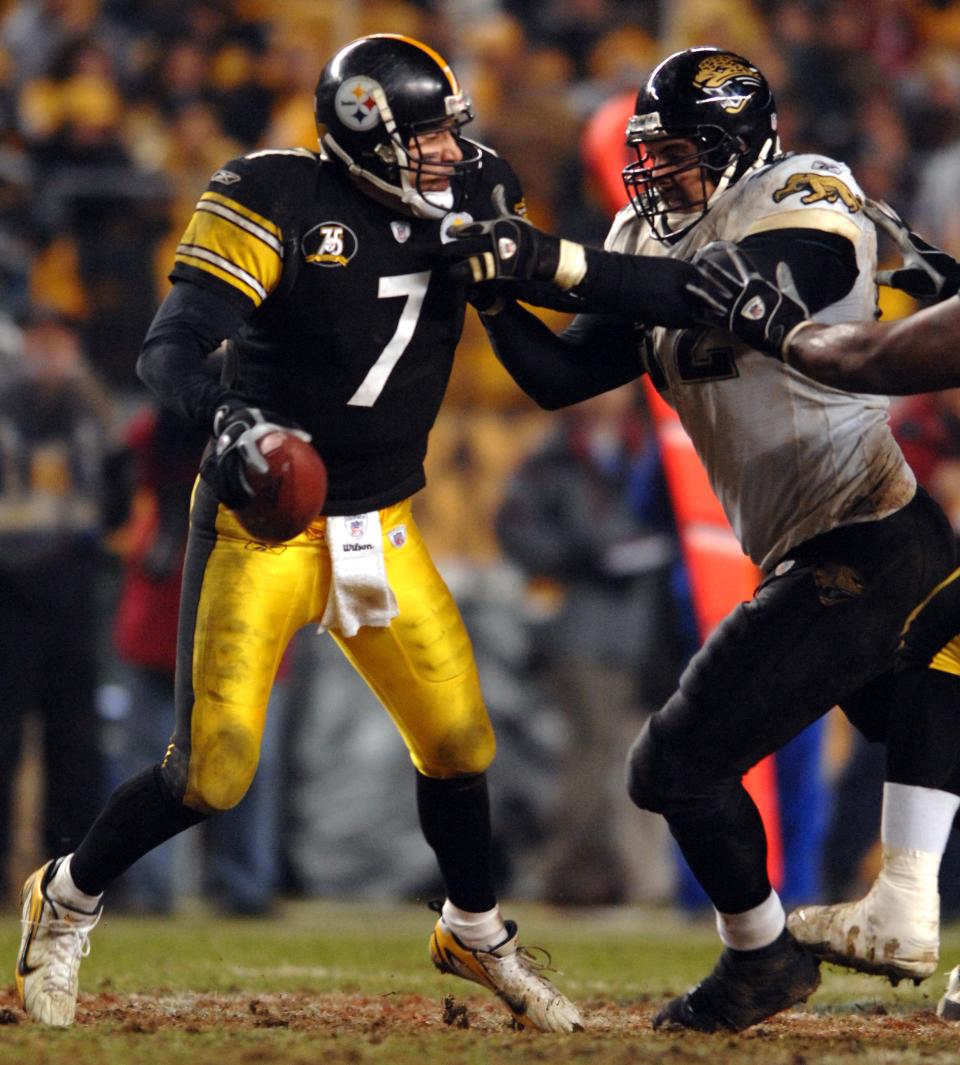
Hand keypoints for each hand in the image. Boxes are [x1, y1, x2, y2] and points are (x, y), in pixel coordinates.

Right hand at [201, 403, 310, 508]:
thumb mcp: (272, 419)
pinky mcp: (217, 462)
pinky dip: (224, 492)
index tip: (264, 471)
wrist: (229, 416)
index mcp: (245, 436)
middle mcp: (231, 447)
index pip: (248, 448)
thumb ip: (289, 428)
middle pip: (230, 466)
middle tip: (249, 497)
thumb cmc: (257, 419)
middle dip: (238, 482)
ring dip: (229, 491)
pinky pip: (219, 479)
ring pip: (222, 475)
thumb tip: (309, 438)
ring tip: (240, 506)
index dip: (255, 459)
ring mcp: (222, 455)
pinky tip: (233, 506)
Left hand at [443, 184, 586, 289]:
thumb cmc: (527, 236)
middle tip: (443, 251)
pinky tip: (463, 280)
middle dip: (453, 249)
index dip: (458, 231)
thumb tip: (497, 187)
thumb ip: (500, 205)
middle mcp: (495, 240)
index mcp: (496, 227)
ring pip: (472, 261)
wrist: (543, 256)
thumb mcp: (513, 218)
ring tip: (450, 270)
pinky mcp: (501, 271)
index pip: (472, 228)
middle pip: (468, 245)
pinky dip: (471, 278)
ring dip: (459, 266)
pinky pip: (482, 276)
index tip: (448, 233)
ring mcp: (498, 257)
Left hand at [686, 241, 809, 358]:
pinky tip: (691, 312)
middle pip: (723, 279)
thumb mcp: (788, 292)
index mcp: (758, 285)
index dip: (734, 257)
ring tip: (688, 285)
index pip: (744, 266)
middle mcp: (744, 293)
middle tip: (699, 261)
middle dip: (710, 270)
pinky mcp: (731, 323)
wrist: (788, 334)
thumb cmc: (791, 315)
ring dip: (700, 291)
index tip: (726, 247)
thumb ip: (784, 277)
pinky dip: (701, 316)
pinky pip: (712, 319)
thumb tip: (782, 265)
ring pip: (713, 296)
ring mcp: (736, 308)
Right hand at [866, 199, 959, 300]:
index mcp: (907, 242)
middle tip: (870, 201)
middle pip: (894, 220)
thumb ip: (887, 278)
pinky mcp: (924, 252)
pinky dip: (899, 228)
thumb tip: (872, 277)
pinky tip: (901, 234)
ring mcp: (920, 244)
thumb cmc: (930, 281)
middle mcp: (913, 240)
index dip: (874, 215)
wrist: (954, 282)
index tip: (862, 206)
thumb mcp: (904, 281)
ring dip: (890, 217)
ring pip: (902, 225)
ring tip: (883, 210)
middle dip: (881, 210)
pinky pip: (906, 234)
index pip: (887, 225)